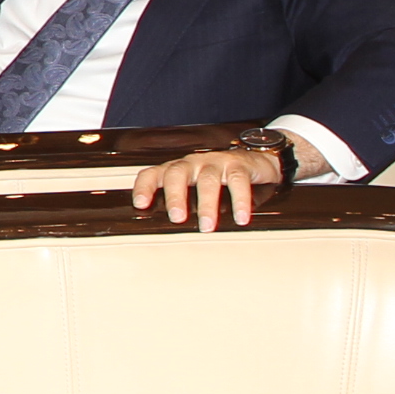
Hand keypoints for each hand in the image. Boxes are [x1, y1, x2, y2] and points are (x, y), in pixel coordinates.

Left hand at [133, 132, 325, 232]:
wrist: (253, 160)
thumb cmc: (217, 178)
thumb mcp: (194, 187)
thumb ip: (180, 203)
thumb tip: (166, 232)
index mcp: (177, 170)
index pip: (153, 173)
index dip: (144, 186)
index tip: (141, 204)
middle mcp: (193, 164)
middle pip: (177, 174)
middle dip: (175, 196)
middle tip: (177, 218)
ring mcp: (215, 163)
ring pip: (207, 180)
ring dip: (206, 204)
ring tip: (207, 226)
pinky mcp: (238, 165)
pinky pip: (238, 181)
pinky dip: (240, 200)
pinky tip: (241, 217)